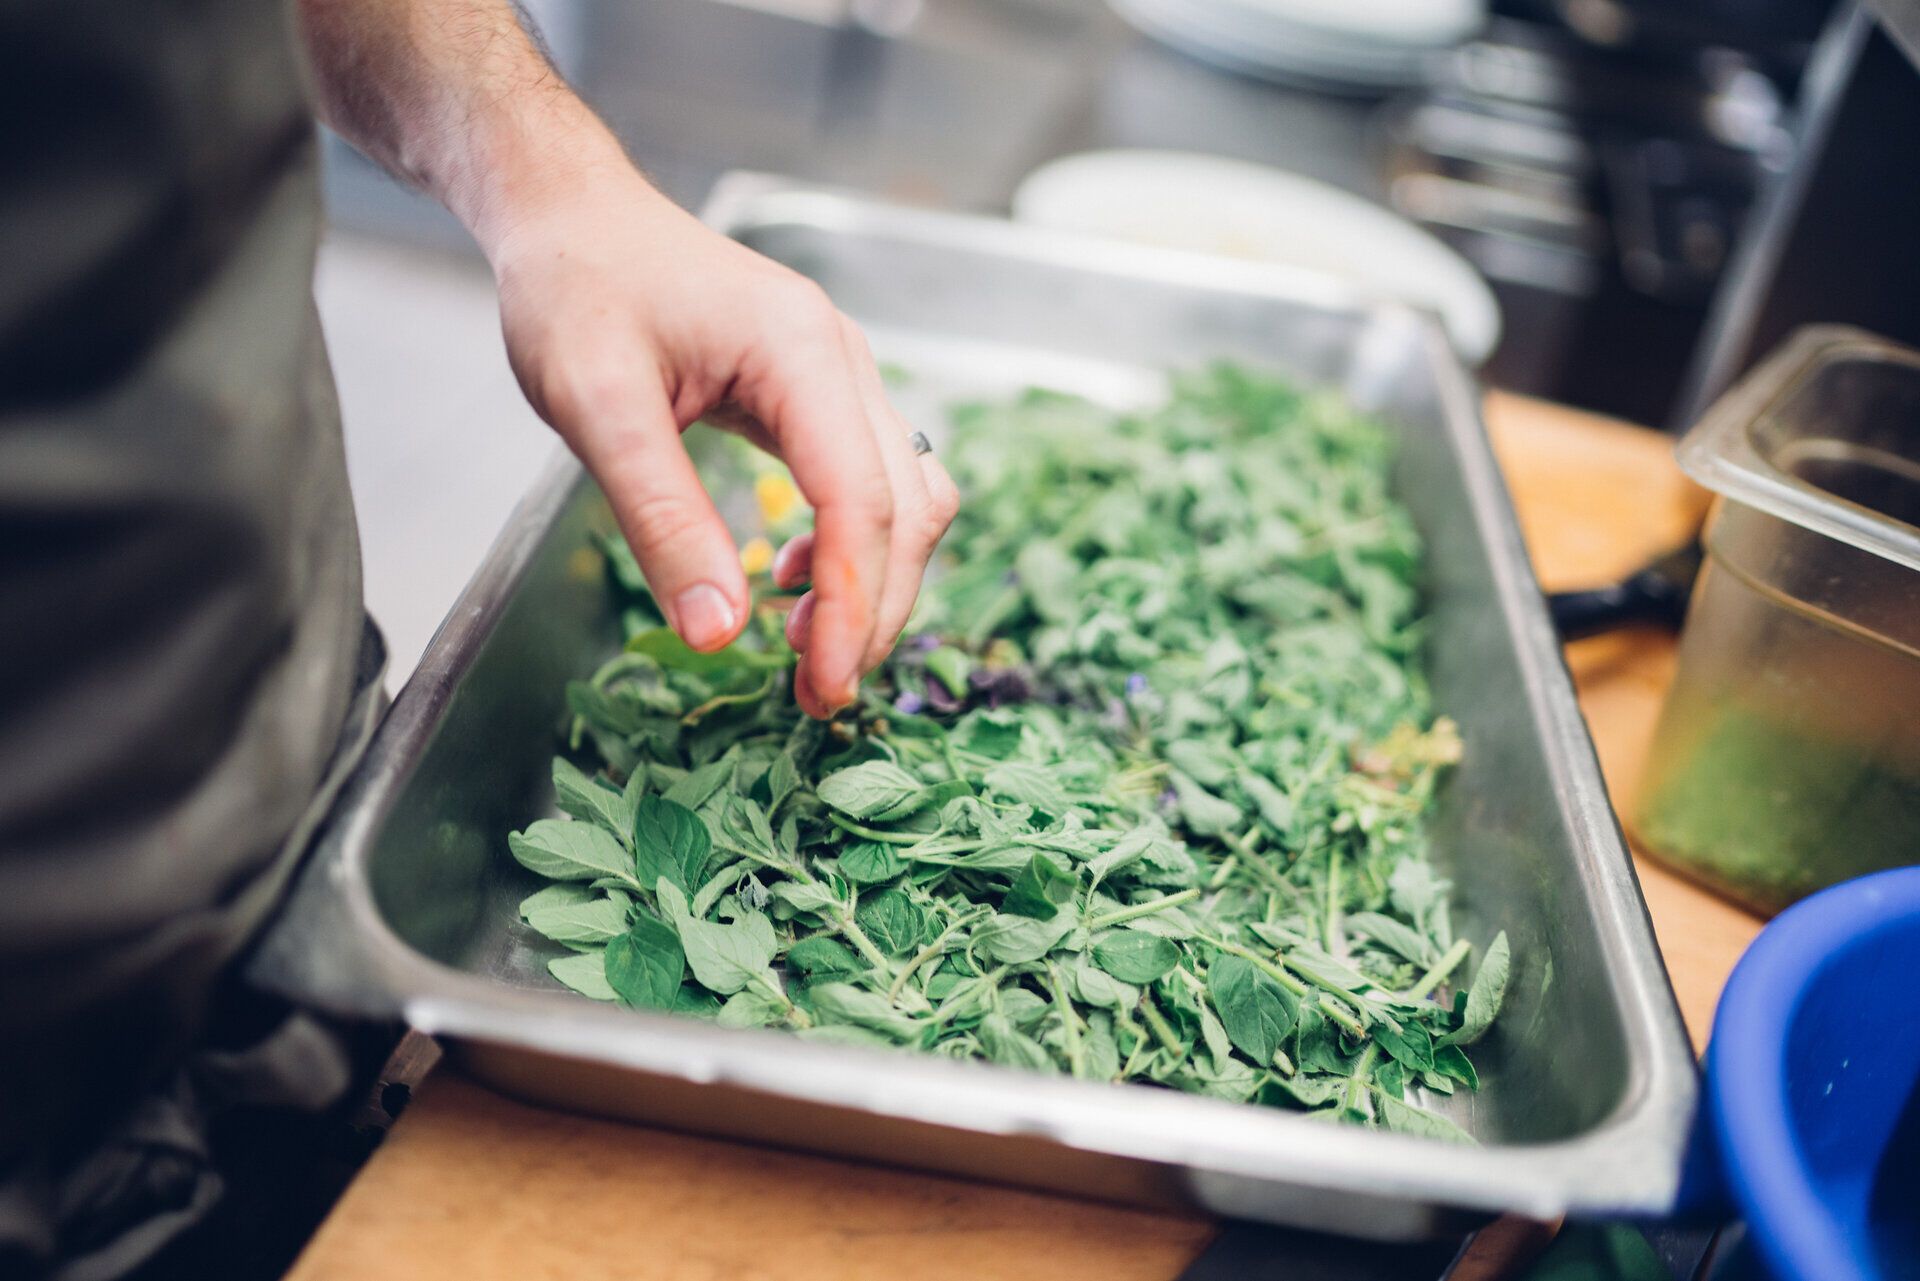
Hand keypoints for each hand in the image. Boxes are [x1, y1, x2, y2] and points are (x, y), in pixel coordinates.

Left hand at [485, 165, 957, 718]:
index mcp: (800, 350)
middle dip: (874, 612)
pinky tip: (794, 582)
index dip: (854, 603)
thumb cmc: (574, 289)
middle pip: (905, 508)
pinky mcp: (822, 393)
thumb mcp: (594, 406)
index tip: (823, 686)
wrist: (571, 216)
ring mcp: (841, 374)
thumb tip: (721, 635)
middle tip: (818, 700)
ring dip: (876, 584)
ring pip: (907, 498)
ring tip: (812, 655)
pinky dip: (855, 547)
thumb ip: (663, 519)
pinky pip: (873, 482)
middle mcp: (842, 359)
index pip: (861, 497)